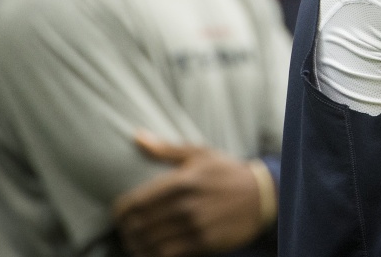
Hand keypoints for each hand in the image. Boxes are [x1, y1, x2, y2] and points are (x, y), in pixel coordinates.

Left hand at [113, 131, 266, 256]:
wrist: (262, 195)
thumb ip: (165, 149)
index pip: (138, 201)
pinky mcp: (204, 244)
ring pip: (151, 243)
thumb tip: (137, 136)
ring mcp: (195, 227)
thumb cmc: (226, 172)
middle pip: (141, 224)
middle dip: (127, 229)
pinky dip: (154, 255)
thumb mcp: (199, 154)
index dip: (121, 211)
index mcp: (182, 181)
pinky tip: (150, 251)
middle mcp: (186, 205)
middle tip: (124, 229)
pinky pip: (169, 255)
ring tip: (133, 242)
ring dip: (137, 245)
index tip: (118, 213)